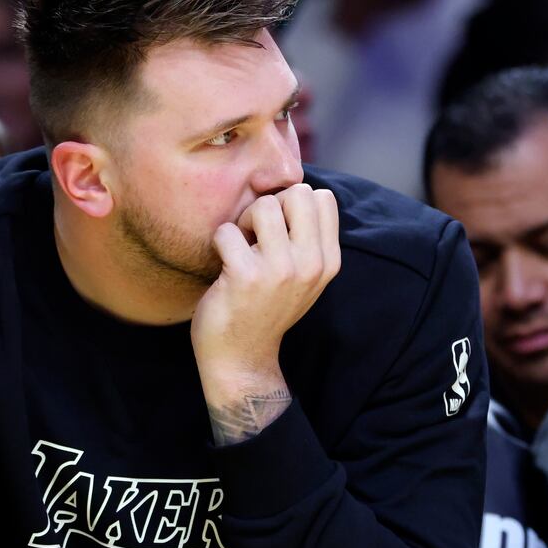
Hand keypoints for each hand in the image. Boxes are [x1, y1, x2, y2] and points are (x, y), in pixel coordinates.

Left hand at [191, 184, 340, 442]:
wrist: (243, 359)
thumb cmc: (267, 308)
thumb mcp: (304, 277)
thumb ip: (308, 239)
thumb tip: (295, 189)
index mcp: (328, 261)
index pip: (323, 197)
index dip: (294, 204)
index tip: (279, 229)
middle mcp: (311, 264)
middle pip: (297, 193)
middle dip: (270, 205)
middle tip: (256, 234)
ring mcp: (280, 271)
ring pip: (263, 205)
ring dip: (243, 221)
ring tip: (240, 247)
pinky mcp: (246, 277)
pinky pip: (228, 230)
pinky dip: (218, 242)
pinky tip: (222, 264)